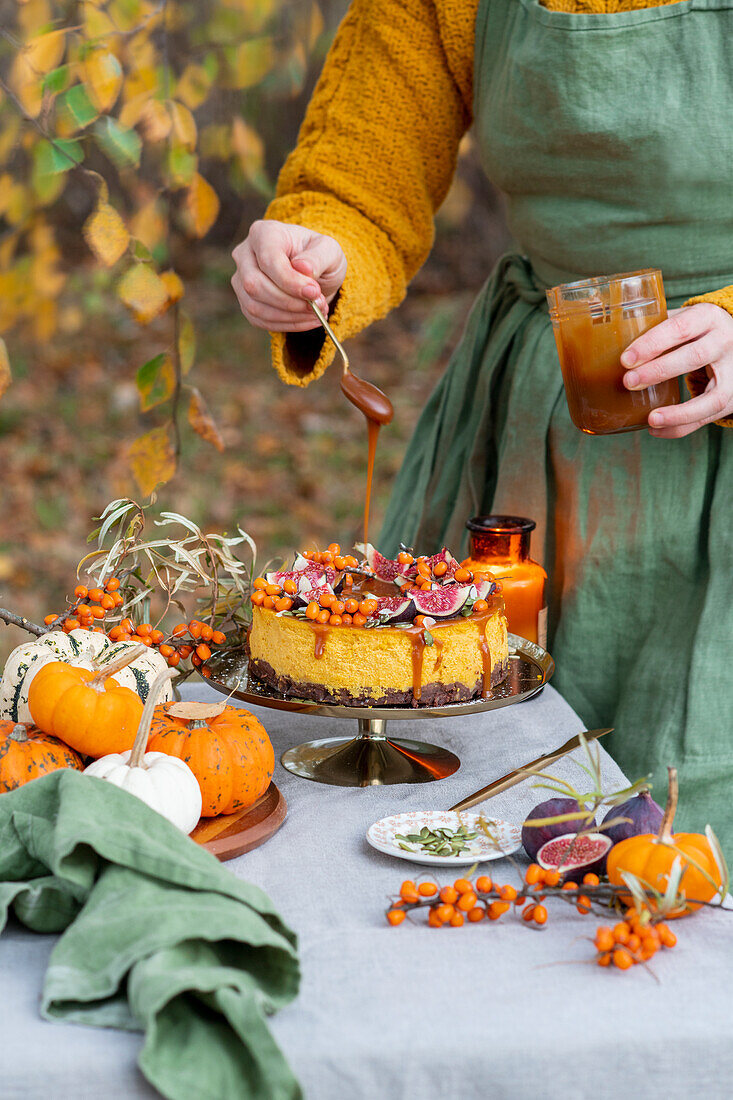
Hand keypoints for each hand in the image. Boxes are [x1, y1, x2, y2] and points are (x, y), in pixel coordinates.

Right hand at [231, 219, 346, 332]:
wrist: (313, 272)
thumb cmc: (319, 256)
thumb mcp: (329, 250)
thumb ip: (318, 257)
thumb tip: (303, 268)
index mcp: (263, 233)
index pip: (268, 260)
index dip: (290, 281)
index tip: (314, 293)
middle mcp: (245, 254)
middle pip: (254, 285)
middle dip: (289, 302)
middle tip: (317, 306)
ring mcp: (241, 279)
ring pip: (254, 306)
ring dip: (288, 316)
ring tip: (316, 314)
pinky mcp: (245, 301)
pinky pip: (258, 319)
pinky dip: (285, 325)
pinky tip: (305, 321)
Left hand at [621, 303, 732, 437]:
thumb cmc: (697, 331)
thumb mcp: (683, 320)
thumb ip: (655, 327)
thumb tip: (606, 339)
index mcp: (708, 317)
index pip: (679, 328)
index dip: (652, 344)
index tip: (625, 359)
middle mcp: (725, 342)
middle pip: (693, 358)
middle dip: (658, 372)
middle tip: (628, 382)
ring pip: (710, 397)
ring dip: (678, 412)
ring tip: (650, 419)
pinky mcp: (732, 397)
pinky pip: (708, 416)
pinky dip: (681, 426)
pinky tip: (656, 429)